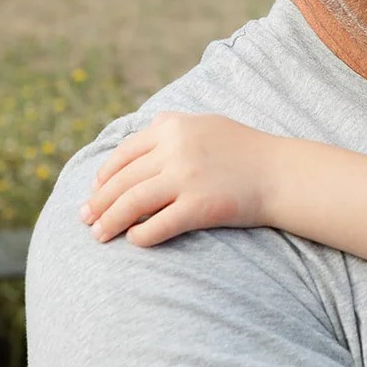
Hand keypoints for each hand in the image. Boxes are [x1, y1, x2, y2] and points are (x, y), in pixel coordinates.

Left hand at [80, 112, 273, 244]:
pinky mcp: (200, 205)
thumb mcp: (205, 125)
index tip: (94, 193)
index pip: (124, 153)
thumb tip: (136, 144)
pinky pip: (157, 225)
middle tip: (84, 220)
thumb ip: (170, 130)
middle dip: (98, 202)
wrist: (282, 173)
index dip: (103, 176)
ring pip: (132, 202)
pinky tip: (134, 241)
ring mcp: (187, 176)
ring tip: (98, 235)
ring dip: (110, 221)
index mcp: (172, 126)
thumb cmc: (244, 151)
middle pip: (122, 180)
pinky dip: (140, 235)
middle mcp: (176, 148)